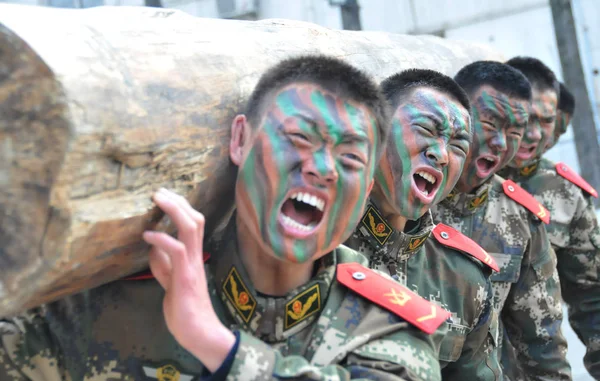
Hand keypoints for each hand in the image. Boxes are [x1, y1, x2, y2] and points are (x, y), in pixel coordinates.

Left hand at [142, 188, 235, 371]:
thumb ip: (163, 263)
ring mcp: (192, 266)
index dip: (181, 206)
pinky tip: (148, 235)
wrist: (198, 332)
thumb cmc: (185, 309)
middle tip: (158, 191)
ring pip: (190, 229)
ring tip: (157, 200)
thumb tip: (153, 245)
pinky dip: (162, 239)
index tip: (164, 195)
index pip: (193, 223)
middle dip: (177, 201)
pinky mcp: (186, 278)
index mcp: (194, 256)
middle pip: (195, 219)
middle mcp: (196, 257)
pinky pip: (178, 251)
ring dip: (174, 211)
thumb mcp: (170, 281)